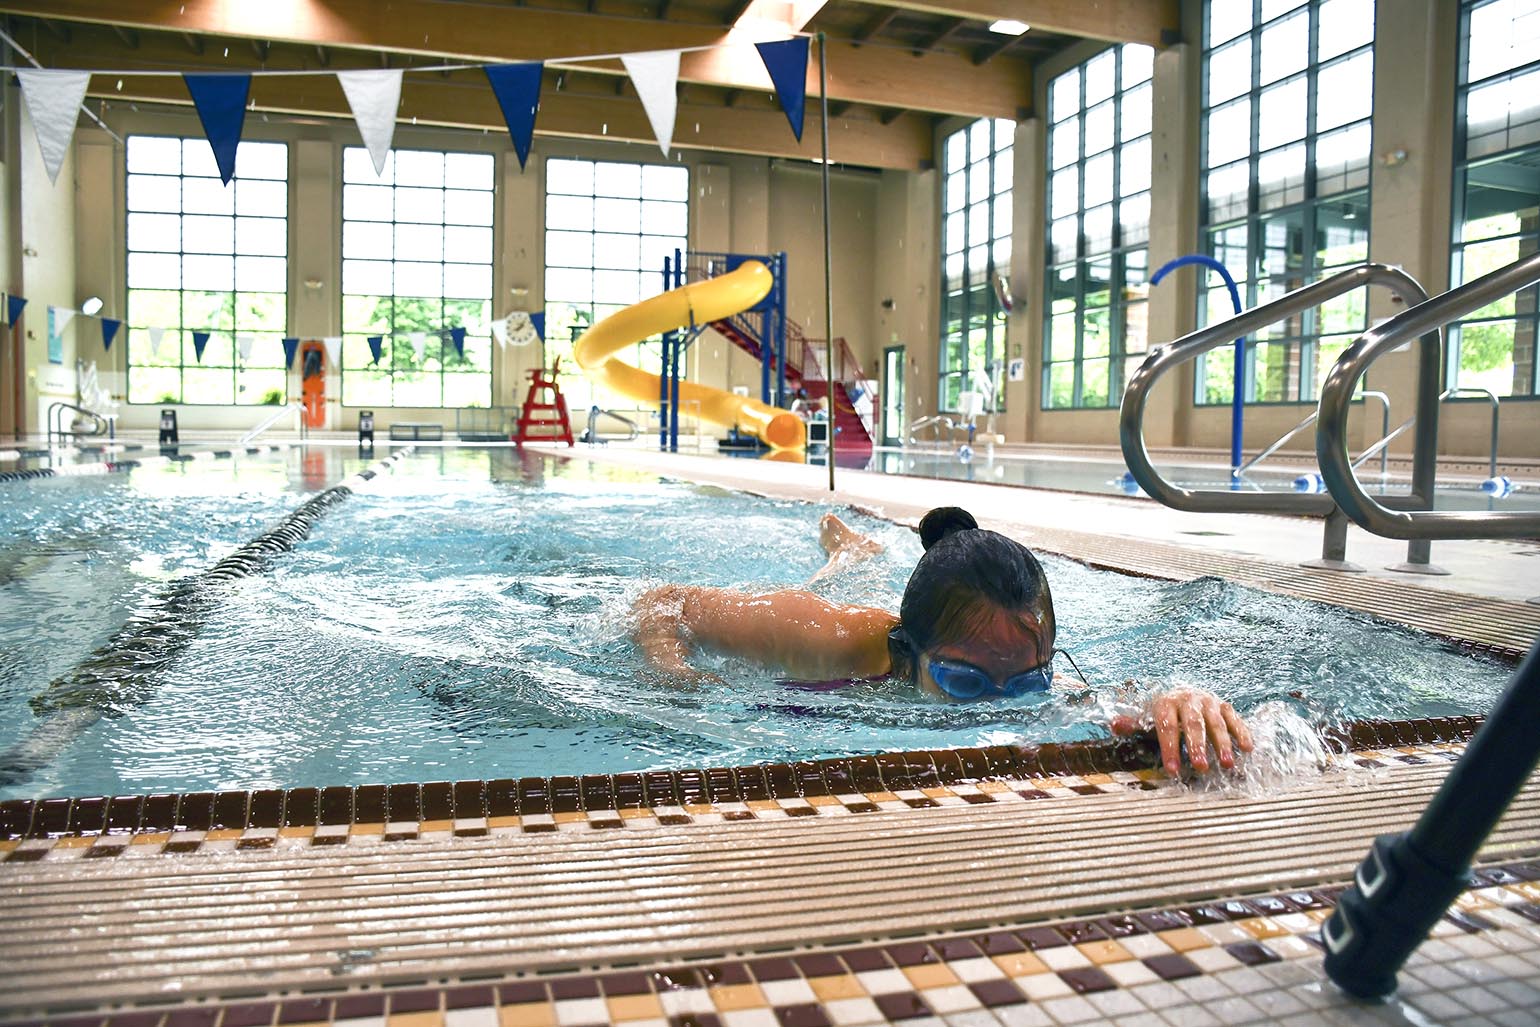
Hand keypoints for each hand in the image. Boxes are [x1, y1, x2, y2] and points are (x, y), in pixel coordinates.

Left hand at [1111, 688, 1253, 776]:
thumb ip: (1133, 724)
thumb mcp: (1147, 717)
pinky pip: (1235, 719)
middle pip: (1194, 724)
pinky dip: (1242, 733)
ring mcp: (1209, 702)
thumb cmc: (1164, 713)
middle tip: (1201, 767)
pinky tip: (1247, 749)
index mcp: (1166, 703)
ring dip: (1222, 744)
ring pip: (1216, 723)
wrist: (1185, 692)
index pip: (1167, 727)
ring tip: (1226, 764)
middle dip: (1197, 746)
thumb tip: (1114, 724)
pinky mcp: (1225, 705)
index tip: (1173, 770)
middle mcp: (1189, 699)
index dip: (1170, 748)